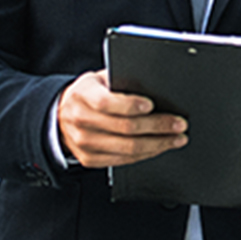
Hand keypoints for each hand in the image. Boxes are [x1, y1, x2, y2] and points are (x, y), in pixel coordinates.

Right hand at [55, 70, 188, 167]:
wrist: (61, 116)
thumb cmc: (88, 94)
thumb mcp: (98, 79)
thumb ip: (120, 81)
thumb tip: (154, 87)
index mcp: (83, 95)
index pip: (106, 102)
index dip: (131, 105)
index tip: (152, 105)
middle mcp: (81, 120)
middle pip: (124, 128)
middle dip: (157, 126)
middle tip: (179, 124)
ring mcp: (84, 143)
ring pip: (128, 148)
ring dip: (158, 144)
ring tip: (176, 138)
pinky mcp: (90, 159)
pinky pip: (124, 160)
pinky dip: (146, 154)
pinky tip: (160, 147)